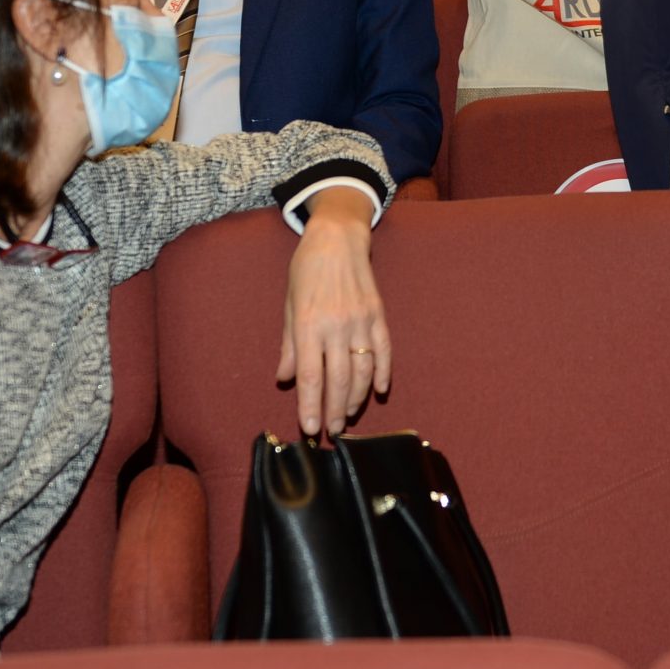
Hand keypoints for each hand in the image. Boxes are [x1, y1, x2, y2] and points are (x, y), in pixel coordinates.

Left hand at [275, 189, 387, 439]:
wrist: (337, 237)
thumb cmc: (306, 270)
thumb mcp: (289, 305)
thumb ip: (288, 345)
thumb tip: (285, 378)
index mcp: (309, 325)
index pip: (310, 375)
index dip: (310, 405)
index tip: (310, 428)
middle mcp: (336, 326)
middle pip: (338, 380)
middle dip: (335, 410)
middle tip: (332, 430)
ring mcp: (361, 321)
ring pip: (363, 371)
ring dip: (357, 398)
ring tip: (349, 416)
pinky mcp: (378, 315)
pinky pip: (384, 351)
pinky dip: (383, 374)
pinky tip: (378, 391)